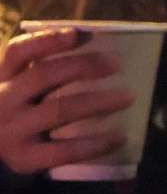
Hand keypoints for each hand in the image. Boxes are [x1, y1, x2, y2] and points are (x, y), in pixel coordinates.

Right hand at [0, 28, 131, 175]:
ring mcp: (12, 131)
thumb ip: (42, 70)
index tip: (81, 35)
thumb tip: (94, 47)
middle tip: (116, 64)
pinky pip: (64, 150)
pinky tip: (119, 138)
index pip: (19, 51)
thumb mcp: (18, 88)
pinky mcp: (24, 159)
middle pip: (43, 76)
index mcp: (3, 78)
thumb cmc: (16, 113)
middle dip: (83, 66)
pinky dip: (95, 144)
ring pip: (59, 110)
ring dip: (98, 102)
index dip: (48, 40)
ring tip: (128, 97)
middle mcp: (3, 101)